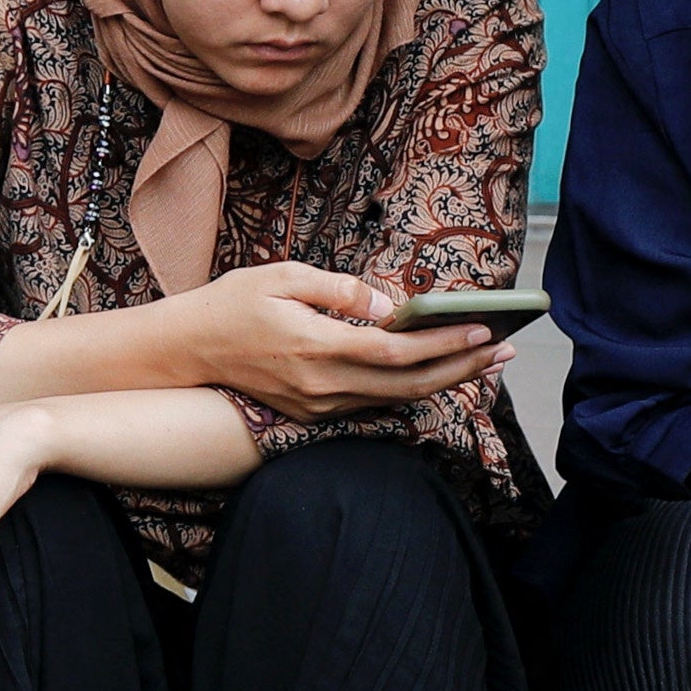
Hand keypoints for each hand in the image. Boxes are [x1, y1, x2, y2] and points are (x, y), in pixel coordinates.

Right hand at [173, 262, 517, 414]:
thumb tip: (389, 304)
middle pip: (409, 386)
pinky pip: (372, 404)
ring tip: (484, 362)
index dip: (445, 343)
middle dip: (463, 369)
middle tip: (504, 352)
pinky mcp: (312, 413)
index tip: (484, 329)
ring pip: (395, 400)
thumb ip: (340, 289)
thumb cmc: (231, 304)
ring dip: (444, 381)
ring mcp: (318, 405)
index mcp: (316, 347)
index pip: (397, 352)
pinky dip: (410, 390)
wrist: (185, 351)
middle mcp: (322, 385)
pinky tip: (435, 374)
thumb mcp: (281, 277)